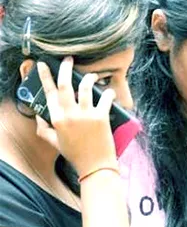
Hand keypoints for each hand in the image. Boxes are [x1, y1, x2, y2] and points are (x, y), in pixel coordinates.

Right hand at [35, 57, 115, 174]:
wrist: (95, 166)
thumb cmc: (75, 154)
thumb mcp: (54, 142)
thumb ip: (44, 129)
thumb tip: (38, 117)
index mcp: (57, 119)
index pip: (48, 93)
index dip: (45, 77)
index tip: (43, 65)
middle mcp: (70, 115)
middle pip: (65, 85)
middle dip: (65, 69)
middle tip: (68, 60)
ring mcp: (86, 115)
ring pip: (85, 88)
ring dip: (88, 77)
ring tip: (91, 74)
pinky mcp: (102, 117)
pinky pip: (105, 98)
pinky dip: (107, 92)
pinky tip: (108, 90)